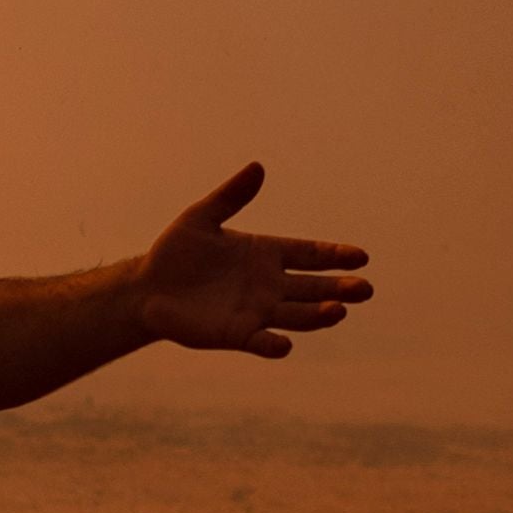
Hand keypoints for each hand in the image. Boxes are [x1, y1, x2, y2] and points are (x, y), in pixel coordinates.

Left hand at [135, 163, 372, 358]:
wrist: (147, 288)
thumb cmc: (176, 252)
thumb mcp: (201, 217)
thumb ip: (230, 196)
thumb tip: (258, 167)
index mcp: (266, 253)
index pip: (309, 254)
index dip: (335, 255)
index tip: (361, 257)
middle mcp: (269, 285)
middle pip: (313, 288)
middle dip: (340, 288)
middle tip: (365, 290)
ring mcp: (256, 311)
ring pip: (296, 315)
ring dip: (318, 315)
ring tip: (338, 311)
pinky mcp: (236, 334)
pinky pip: (260, 342)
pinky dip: (273, 345)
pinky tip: (284, 345)